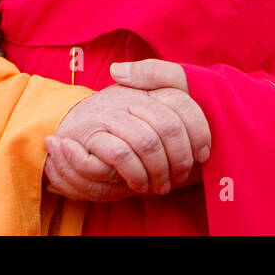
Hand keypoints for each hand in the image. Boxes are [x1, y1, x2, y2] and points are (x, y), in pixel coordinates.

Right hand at [46, 69, 209, 198]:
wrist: (71, 128)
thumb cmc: (119, 128)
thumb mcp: (147, 118)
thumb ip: (176, 124)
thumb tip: (204, 150)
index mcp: (147, 89)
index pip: (183, 102)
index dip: (199, 131)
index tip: (201, 156)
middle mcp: (129, 96)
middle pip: (169, 126)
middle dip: (179, 159)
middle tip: (177, 178)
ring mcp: (110, 112)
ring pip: (148, 142)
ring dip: (159, 171)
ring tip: (159, 186)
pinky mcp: (92, 132)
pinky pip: (123, 155)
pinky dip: (137, 174)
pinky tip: (139, 184)